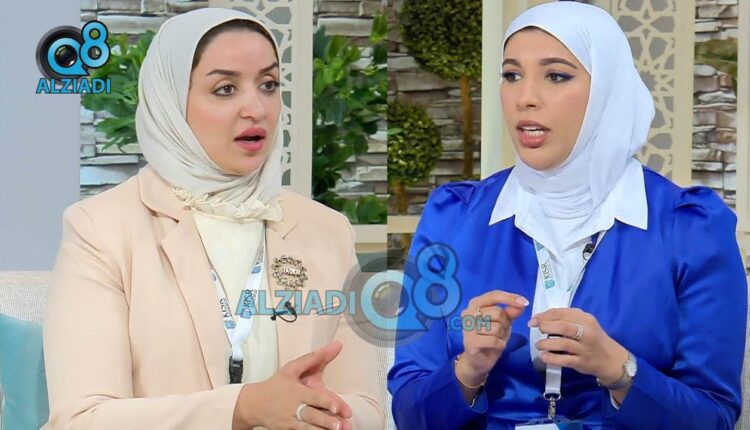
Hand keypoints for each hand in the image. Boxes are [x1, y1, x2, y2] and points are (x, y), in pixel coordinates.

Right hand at [233, 341, 350, 429]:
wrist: (253, 404)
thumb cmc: (275, 385)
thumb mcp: (291, 369)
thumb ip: (312, 359)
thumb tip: (334, 346)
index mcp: (297, 392)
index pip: (313, 397)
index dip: (325, 402)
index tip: (336, 407)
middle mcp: (294, 407)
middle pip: (312, 414)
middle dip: (325, 420)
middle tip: (339, 425)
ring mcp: (290, 420)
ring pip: (308, 427)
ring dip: (320, 429)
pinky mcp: (287, 429)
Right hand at [456, 291, 529, 386]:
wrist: (478, 360)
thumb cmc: (490, 337)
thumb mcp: (503, 323)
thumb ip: (510, 312)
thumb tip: (521, 305)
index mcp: (475, 304)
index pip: (494, 295)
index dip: (510, 298)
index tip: (525, 302)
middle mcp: (468, 313)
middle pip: (497, 312)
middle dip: (505, 323)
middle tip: (501, 331)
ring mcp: (468, 328)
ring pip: (496, 328)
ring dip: (502, 336)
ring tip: (496, 339)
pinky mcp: (470, 342)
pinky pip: (494, 340)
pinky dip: (500, 345)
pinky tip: (495, 347)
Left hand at [529, 308, 627, 384]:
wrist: (611, 359)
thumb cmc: (592, 338)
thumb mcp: (583, 323)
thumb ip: (564, 318)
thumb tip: (539, 317)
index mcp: (585, 319)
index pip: (561, 313)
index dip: (544, 316)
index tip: (533, 321)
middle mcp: (587, 332)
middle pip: (562, 326)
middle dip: (545, 327)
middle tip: (538, 330)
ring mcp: (585, 348)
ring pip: (562, 343)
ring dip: (546, 343)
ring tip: (539, 345)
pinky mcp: (582, 362)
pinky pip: (564, 360)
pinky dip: (551, 358)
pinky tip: (544, 356)